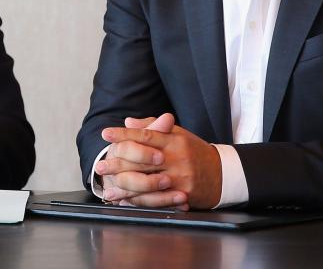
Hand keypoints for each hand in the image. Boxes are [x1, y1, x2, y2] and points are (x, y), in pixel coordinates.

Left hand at [98, 113, 221, 208]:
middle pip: (142, 159)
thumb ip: (153, 127)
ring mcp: (179, 177)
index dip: (124, 134)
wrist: (222, 174)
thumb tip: (129, 121)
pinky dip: (138, 200)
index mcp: (174, 140)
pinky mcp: (182, 194)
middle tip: (100, 165)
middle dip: (118, 162)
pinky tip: (124, 200)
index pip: (145, 135)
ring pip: (146, 182)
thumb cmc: (195, 151)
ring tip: (106, 187)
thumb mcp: (178, 134)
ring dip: (124, 186)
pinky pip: (156, 198)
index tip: (106, 133)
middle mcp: (176, 158)